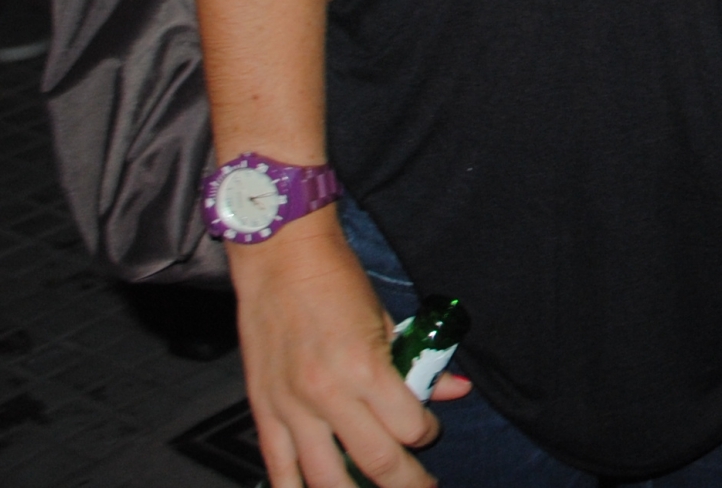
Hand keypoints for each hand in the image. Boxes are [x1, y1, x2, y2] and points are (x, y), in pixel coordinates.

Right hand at [233, 217, 470, 487]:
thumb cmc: (336, 280)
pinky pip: (279, 468)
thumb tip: (457, 390)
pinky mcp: (264, 410)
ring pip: (327, 478)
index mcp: (365, 368)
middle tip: (421, 487)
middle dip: (407, 481)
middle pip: (377, 461)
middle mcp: (328, 395)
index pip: (409, 426)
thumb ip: (418, 361)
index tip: (428, 431)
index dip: (426, 434)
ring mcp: (292, 407)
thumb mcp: (387, 317)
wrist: (279, 257)